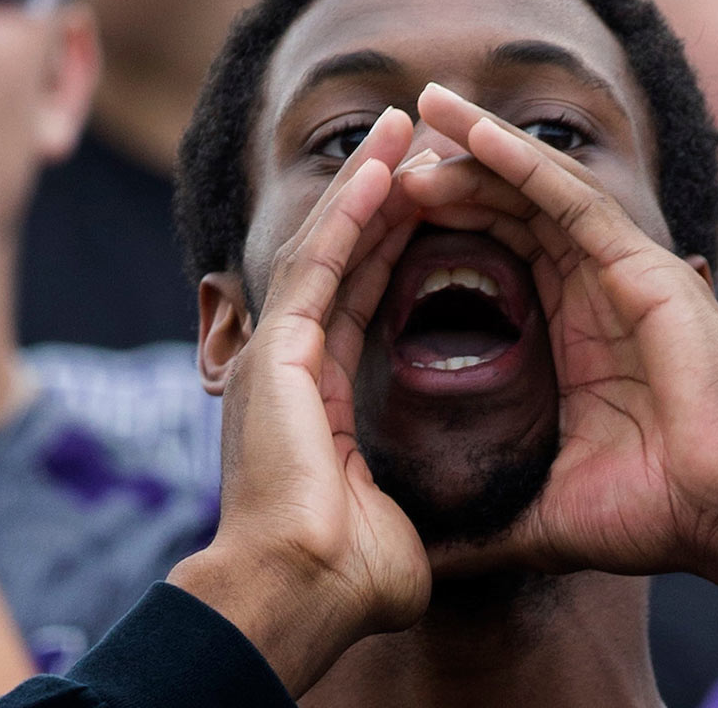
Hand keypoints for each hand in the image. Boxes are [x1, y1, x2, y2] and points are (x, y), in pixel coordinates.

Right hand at [171, 108, 435, 693]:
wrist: (299, 593)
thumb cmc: (347, 579)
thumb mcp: (391, 527)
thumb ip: (404, 506)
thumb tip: (441, 533)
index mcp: (309, 401)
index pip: (356, 300)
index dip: (387, 247)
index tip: (423, 205)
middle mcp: (286, 367)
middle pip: (338, 257)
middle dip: (375, 194)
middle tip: (412, 137)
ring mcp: (276, 353)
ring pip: (327, 244)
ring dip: (365, 182)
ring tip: (402, 125)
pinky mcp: (280, 350)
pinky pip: (323, 263)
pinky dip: (353, 211)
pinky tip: (384, 168)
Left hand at [410, 84, 717, 601]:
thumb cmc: (659, 517)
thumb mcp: (546, 519)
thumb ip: (485, 525)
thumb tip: (421, 560)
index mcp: (575, 340)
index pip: (501, 261)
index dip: (446, 230)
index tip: (382, 213)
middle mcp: (596, 295)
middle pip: (512, 211)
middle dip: (452, 174)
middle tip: (387, 146)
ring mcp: (621, 275)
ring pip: (536, 188)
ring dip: (476, 146)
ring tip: (420, 110)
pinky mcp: (641, 268)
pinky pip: (570, 198)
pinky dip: (518, 160)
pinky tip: (470, 133)